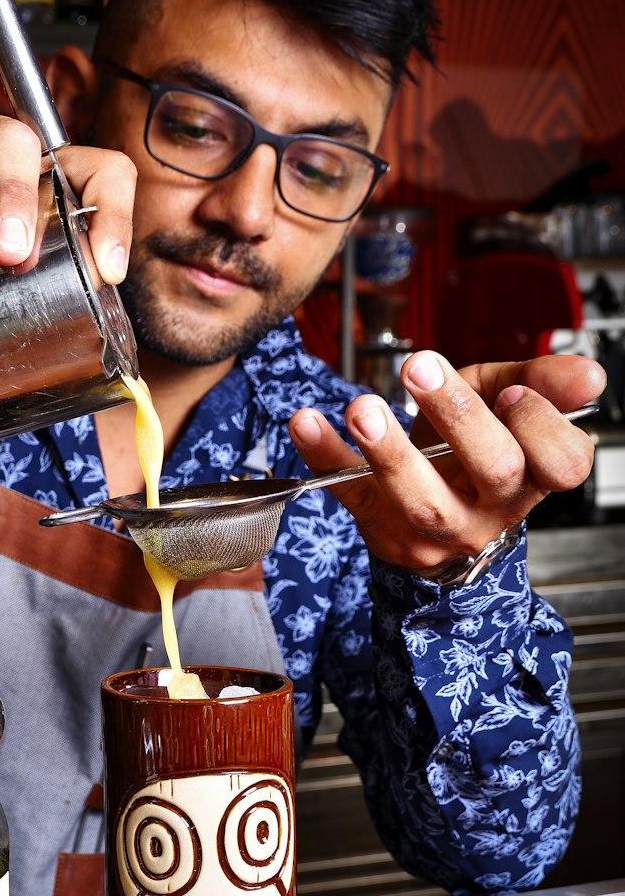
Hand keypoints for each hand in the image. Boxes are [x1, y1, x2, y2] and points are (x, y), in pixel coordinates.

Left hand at [288, 351, 605, 573]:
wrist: (428, 517)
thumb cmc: (472, 450)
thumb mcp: (507, 407)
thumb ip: (540, 382)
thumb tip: (589, 376)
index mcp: (532, 475)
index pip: (562, 464)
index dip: (542, 429)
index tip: (513, 395)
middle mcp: (490, 507)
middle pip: (494, 471)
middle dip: (460, 417)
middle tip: (421, 369)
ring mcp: (435, 525)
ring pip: (422, 499)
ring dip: (390, 450)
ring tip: (363, 408)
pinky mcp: (380, 526)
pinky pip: (352, 495)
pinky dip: (325, 457)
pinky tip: (305, 422)